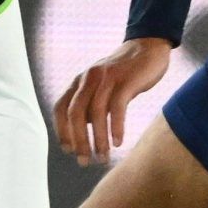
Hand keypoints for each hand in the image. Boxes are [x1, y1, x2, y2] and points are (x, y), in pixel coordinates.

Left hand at [52, 37, 171, 164]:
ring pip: (96, 113)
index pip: (60, 108)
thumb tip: (81, 133)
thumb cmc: (124, 73)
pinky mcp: (126, 80)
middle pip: (75, 113)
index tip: (69, 150)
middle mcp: (88, 79)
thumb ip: (90, 104)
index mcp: (79, 82)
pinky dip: (116, 127)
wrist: (148, 46)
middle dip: (79, 140)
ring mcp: (107, 78)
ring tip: (103, 156)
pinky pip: (117, 107)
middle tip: (85, 161)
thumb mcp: (101, 86)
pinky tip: (118, 142)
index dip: (61, 130)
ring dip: (98, 139)